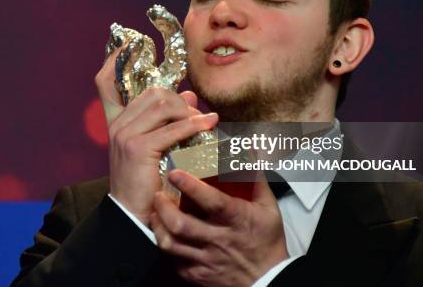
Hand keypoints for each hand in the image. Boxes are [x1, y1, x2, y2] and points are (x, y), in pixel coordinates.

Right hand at [95, 49, 217, 224]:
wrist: (133, 215)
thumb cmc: (145, 182)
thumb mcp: (155, 147)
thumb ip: (168, 119)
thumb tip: (188, 95)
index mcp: (116, 121)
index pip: (106, 82)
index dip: (115, 60)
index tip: (129, 43)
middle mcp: (117, 124)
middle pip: (152, 91)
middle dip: (178, 98)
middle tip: (195, 113)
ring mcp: (125, 134)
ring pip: (164, 104)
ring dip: (189, 112)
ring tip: (203, 124)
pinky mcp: (138, 147)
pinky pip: (173, 128)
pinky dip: (195, 125)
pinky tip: (209, 125)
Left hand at [150, 170, 288, 286]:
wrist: (267, 280)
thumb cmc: (266, 240)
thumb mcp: (267, 207)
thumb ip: (254, 177)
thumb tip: (247, 149)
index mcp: (237, 220)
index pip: (212, 202)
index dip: (191, 186)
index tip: (175, 173)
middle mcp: (219, 240)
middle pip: (182, 224)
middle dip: (164, 207)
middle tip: (157, 193)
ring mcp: (206, 259)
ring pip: (171, 244)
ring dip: (158, 225)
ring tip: (154, 211)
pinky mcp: (197, 274)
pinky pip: (173, 260)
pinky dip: (166, 244)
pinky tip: (163, 232)